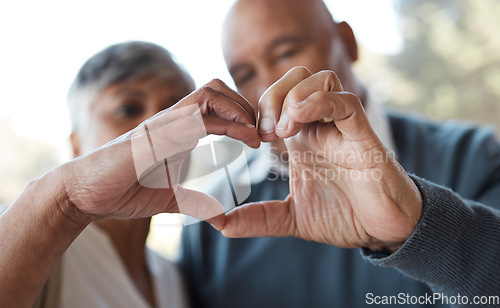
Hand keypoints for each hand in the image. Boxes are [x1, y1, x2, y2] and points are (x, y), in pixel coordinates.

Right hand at [60, 79, 258, 227]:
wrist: (86, 195)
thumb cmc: (123, 192)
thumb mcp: (171, 199)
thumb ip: (196, 203)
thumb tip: (221, 218)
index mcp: (179, 131)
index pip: (215, 105)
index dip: (241, 116)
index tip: (258, 140)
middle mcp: (173, 121)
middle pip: (216, 88)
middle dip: (244, 105)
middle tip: (260, 133)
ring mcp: (164, 124)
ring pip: (208, 93)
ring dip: (238, 108)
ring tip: (253, 134)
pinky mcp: (155, 134)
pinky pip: (195, 116)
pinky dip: (225, 123)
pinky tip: (240, 139)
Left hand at [221, 67, 422, 251]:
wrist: (382, 231)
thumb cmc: (343, 216)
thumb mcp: (291, 218)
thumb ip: (258, 218)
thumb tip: (221, 225)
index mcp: (302, 138)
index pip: (277, 99)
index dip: (257, 109)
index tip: (248, 139)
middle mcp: (321, 126)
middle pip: (297, 77)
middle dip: (272, 96)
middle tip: (263, 133)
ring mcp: (342, 128)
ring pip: (320, 79)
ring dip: (293, 97)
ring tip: (282, 132)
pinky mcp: (363, 136)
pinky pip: (345, 101)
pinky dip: (319, 102)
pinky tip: (298, 122)